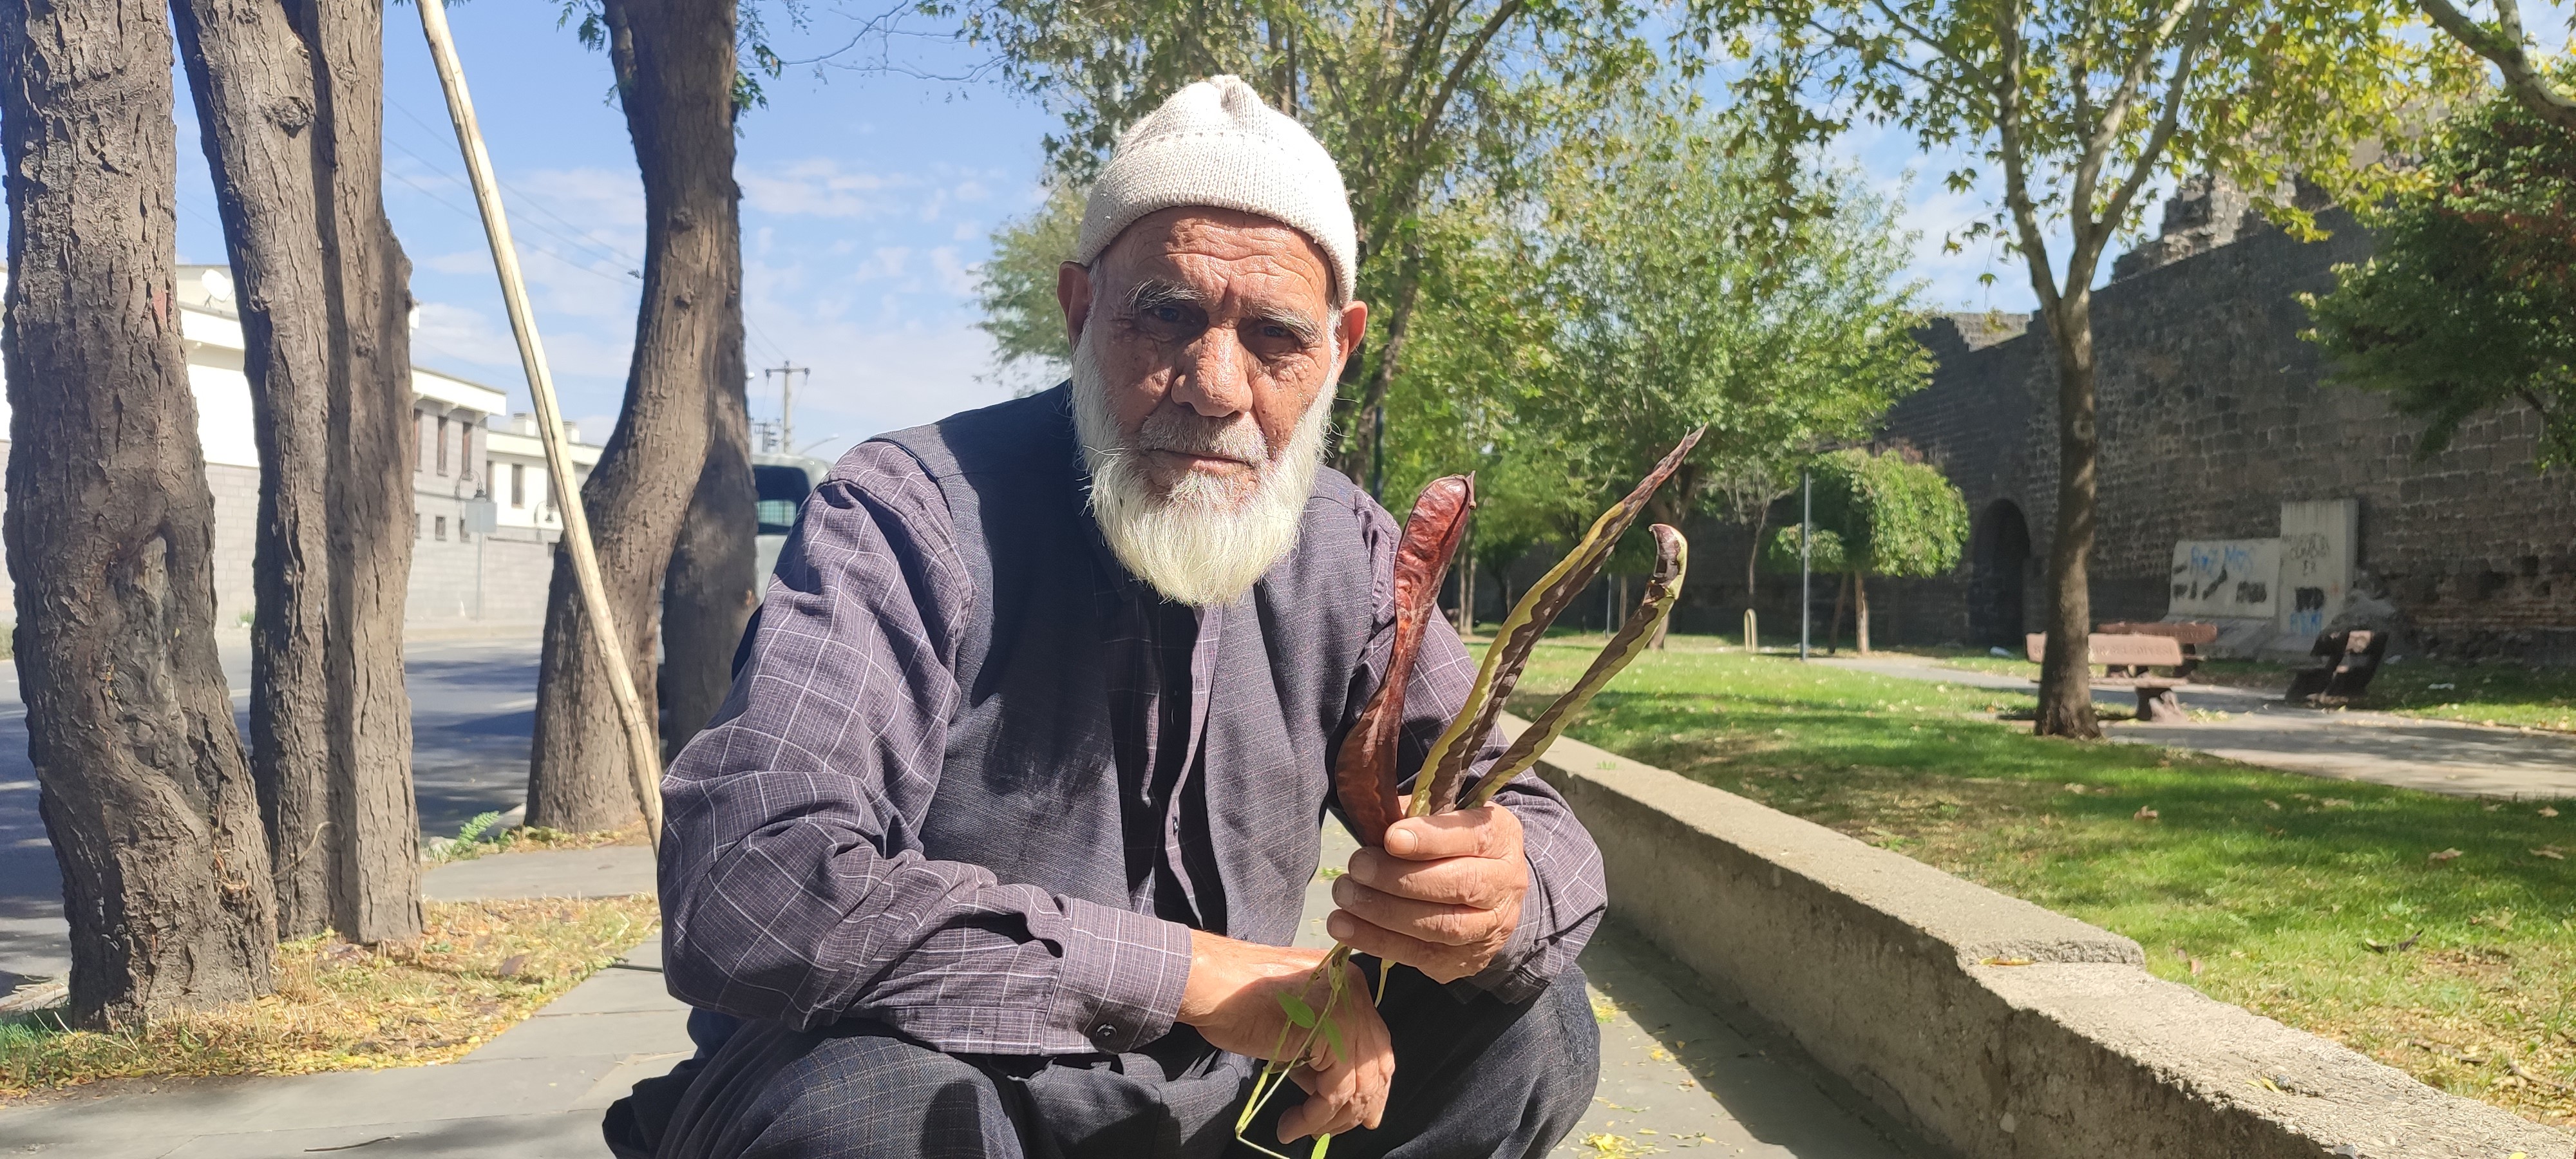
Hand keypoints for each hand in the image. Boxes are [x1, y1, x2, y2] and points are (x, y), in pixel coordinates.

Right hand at [1175, 930, 1392, 1140]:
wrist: (1212, 985)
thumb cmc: (1238, 1001)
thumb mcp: (1292, 1026)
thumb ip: (1318, 1051)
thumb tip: (1330, 1095)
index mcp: (1349, 983)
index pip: (1375, 1043)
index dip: (1372, 1085)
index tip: (1361, 1115)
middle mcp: (1356, 992)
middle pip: (1377, 1063)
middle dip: (1362, 1105)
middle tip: (1336, 1130)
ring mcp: (1349, 1010)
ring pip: (1359, 1083)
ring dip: (1332, 1118)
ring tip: (1302, 1131)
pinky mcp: (1332, 1033)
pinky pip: (1335, 1091)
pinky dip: (1314, 1117)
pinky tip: (1291, 1125)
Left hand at [1325, 805, 1526, 983]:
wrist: (1489, 895)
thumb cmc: (1455, 846)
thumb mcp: (1446, 815)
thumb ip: (1415, 813)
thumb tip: (1371, 813)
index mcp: (1501, 839)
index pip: (1474, 837)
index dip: (1431, 839)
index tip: (1391, 838)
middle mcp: (1505, 885)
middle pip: (1460, 885)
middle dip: (1401, 878)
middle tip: (1358, 867)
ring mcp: (1489, 928)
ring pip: (1441, 926)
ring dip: (1385, 912)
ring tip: (1345, 896)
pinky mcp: (1464, 960)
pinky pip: (1420, 955)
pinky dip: (1377, 941)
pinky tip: (1345, 927)